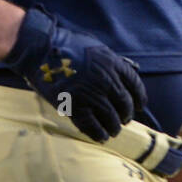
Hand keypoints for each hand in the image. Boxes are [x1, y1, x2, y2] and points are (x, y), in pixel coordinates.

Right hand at [4, 6, 146, 141]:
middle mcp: (106, 80)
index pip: (134, 84)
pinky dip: (98, 133)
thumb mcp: (95, 47)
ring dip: (114, 126)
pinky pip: (92, 125)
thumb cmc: (66, 44)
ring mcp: (91, 94)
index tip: (140, 105)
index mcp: (113, 63)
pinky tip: (101, 137)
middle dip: (127, 114)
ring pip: (111, 117)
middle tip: (125, 119)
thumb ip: (109, 60)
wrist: (41, 49)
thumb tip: (121, 72)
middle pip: (124, 103)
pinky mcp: (75, 106)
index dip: (139, 97)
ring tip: (114, 131)